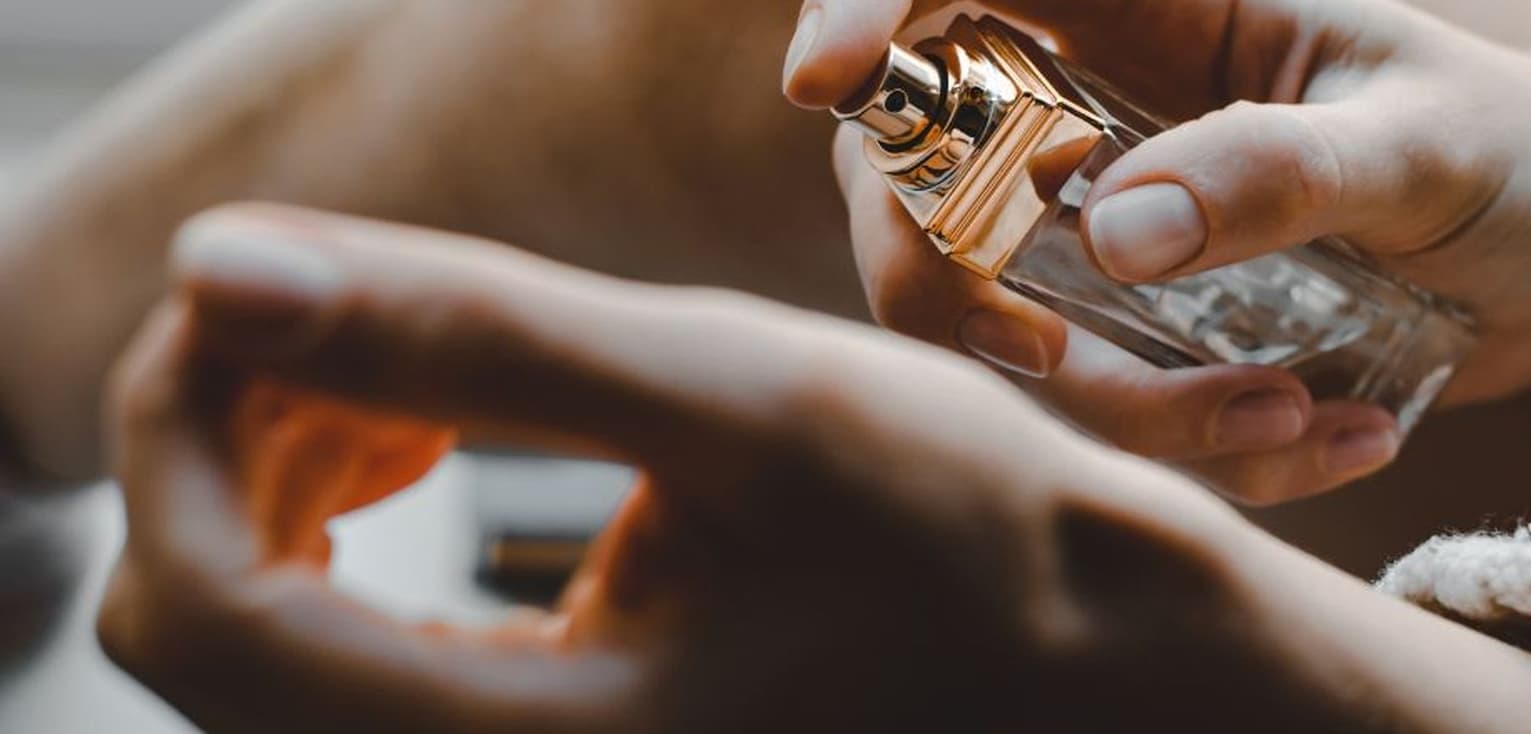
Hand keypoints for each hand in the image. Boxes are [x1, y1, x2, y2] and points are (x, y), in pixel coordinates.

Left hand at [98, 204, 1530, 732]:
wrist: (1104, 667)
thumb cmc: (974, 538)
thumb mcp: (742, 404)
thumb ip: (477, 338)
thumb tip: (228, 265)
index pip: (199, 607)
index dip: (182, 416)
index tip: (270, 286)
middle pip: (208, 633)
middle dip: (236, 440)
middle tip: (352, 323)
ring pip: (276, 653)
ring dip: (294, 479)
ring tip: (411, 383)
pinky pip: (359, 666)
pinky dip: (360, 538)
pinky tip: (448, 450)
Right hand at [786, 0, 1530, 502]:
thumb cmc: (1522, 155)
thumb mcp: (1426, 144)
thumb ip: (1278, 172)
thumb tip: (1109, 231)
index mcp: (1153, 9)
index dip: (866, 9)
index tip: (825, 80)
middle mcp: (1097, 108)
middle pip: (912, 174)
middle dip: (956, 290)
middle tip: (1064, 369)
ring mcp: (1105, 224)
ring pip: (991, 318)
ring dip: (1114, 407)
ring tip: (1294, 421)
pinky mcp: (1139, 327)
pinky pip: (1092, 404)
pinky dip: (1187, 451)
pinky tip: (1326, 438)